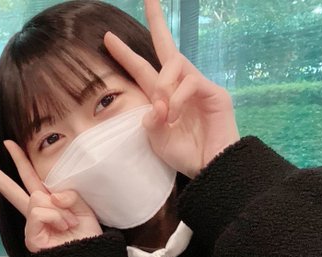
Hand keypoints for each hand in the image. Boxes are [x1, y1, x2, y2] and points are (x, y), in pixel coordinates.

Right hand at [0, 141, 101, 252]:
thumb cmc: (87, 238)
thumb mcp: (83, 208)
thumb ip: (68, 195)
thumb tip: (47, 196)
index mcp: (47, 203)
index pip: (29, 177)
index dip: (19, 159)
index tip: (7, 143)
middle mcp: (35, 212)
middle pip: (8, 187)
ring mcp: (31, 225)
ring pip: (36, 199)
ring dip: (59, 210)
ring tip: (69, 224)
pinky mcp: (30, 236)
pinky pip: (38, 212)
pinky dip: (55, 217)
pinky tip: (63, 228)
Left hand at [104, 0, 239, 177]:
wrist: (211, 169)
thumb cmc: (185, 156)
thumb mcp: (158, 142)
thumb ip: (150, 123)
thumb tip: (155, 104)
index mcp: (162, 97)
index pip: (142, 69)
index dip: (125, 53)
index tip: (107, 38)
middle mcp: (179, 86)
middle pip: (166, 47)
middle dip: (156, 22)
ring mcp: (198, 87)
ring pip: (175, 64)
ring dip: (164, 84)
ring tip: (165, 111)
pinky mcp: (214, 93)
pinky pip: (190, 82)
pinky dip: (178, 98)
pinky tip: (175, 115)